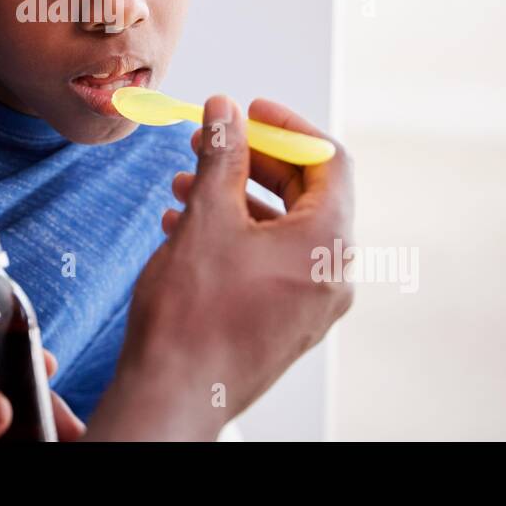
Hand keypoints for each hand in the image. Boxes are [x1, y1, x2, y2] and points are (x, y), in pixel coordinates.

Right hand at [86, 96, 354, 440]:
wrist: (173, 394)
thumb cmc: (192, 317)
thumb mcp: (206, 217)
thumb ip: (221, 156)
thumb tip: (224, 113)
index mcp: (328, 243)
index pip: (328, 161)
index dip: (287, 127)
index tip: (249, 112)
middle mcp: (331, 275)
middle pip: (307, 193)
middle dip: (255, 161)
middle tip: (213, 141)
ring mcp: (311, 304)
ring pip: (283, 229)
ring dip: (238, 198)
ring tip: (187, 184)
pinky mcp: (285, 322)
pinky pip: (272, 262)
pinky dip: (238, 234)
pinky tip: (186, 226)